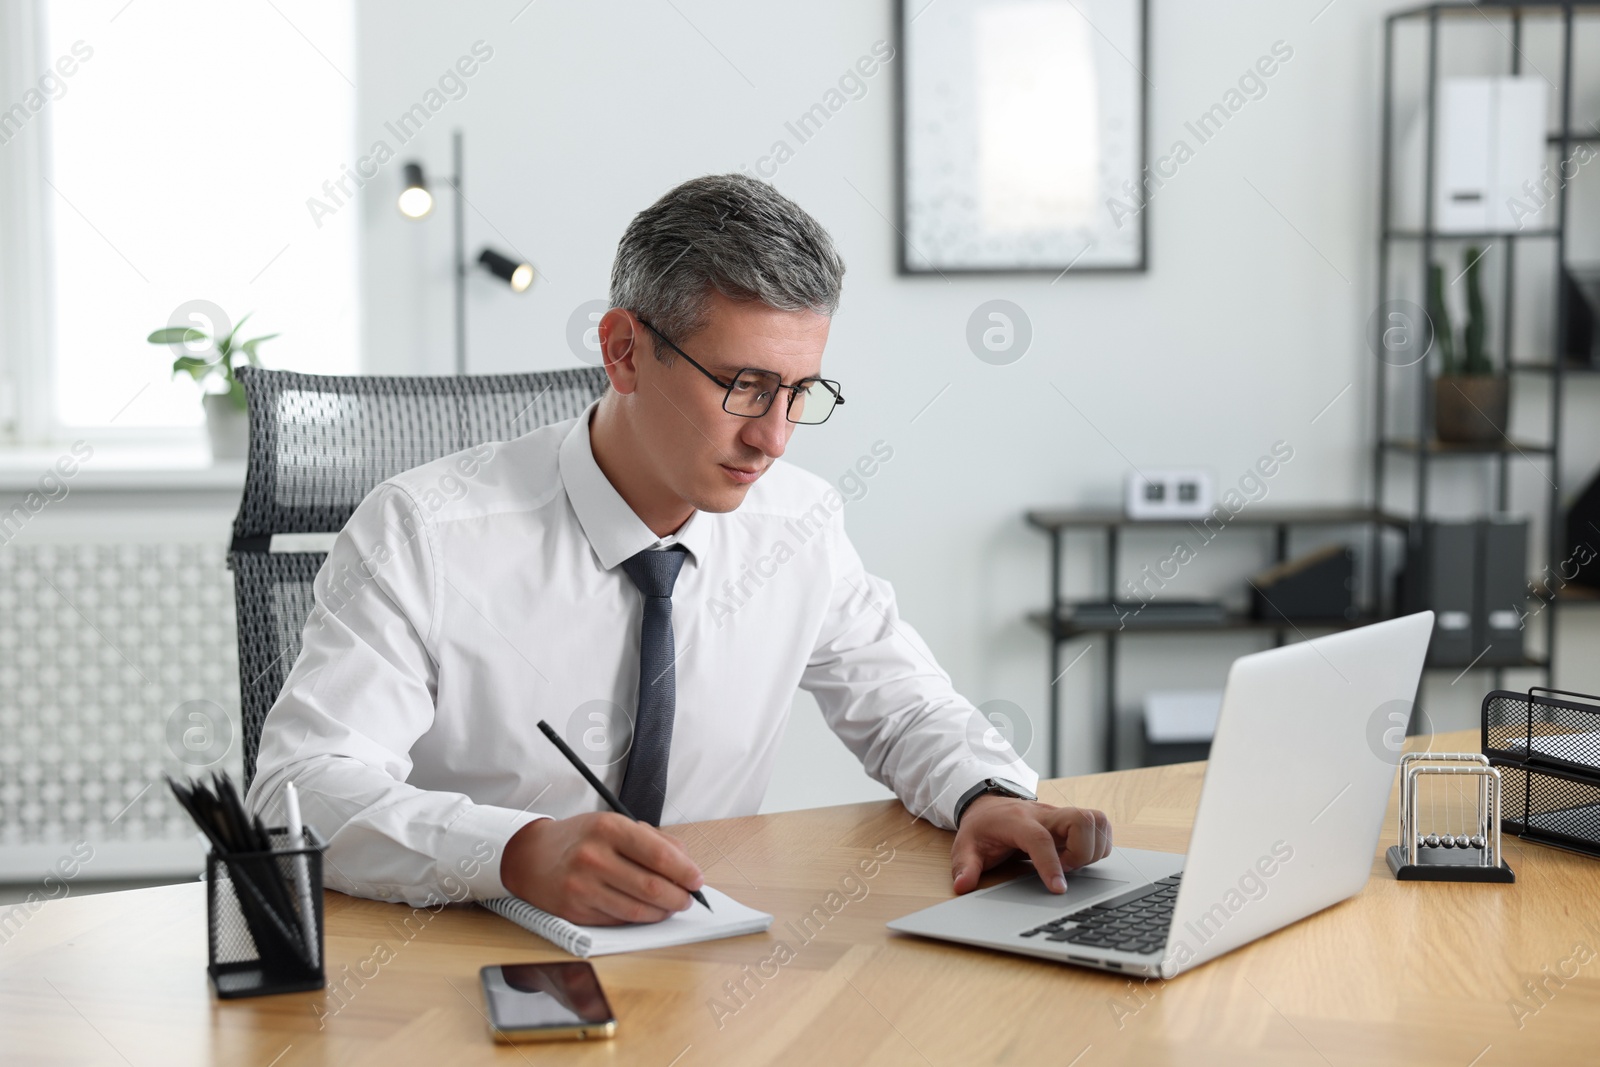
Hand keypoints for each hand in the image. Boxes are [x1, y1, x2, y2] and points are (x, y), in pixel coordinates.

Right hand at [500, 812, 704, 924]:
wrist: (531, 857)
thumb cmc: (581, 839)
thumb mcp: (614, 824)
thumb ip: (654, 840)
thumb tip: (687, 864)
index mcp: (608, 828)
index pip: (658, 854)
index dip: (685, 871)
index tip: (697, 880)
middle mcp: (594, 857)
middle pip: (652, 887)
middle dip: (679, 896)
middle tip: (688, 898)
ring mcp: (582, 886)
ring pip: (638, 910)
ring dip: (663, 912)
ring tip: (671, 906)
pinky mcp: (576, 911)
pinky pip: (619, 921)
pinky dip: (640, 919)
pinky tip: (647, 912)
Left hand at [950, 796, 1111, 894]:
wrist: (990, 806)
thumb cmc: (982, 827)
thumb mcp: (966, 846)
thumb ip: (965, 866)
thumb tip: (963, 886)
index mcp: (1018, 821)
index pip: (1040, 839)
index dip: (1052, 864)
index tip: (1058, 889)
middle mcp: (1044, 814)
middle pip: (1081, 820)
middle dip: (1082, 852)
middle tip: (1066, 870)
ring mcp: (1061, 815)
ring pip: (1096, 821)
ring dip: (1092, 849)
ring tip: (1071, 864)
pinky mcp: (1072, 820)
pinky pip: (1100, 826)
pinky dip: (1098, 844)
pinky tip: (1079, 857)